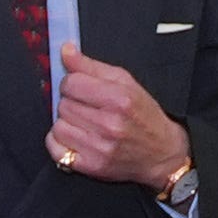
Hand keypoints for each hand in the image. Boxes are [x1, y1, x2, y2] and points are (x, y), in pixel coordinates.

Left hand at [50, 45, 188, 191]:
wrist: (162, 154)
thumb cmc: (145, 117)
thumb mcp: (126, 83)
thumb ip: (92, 66)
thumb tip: (66, 51)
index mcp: (119, 99)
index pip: (72, 82)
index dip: (73, 83)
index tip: (80, 87)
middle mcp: (109, 124)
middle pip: (63, 104)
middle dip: (71, 103)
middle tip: (87, 108)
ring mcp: (99, 147)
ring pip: (58, 126)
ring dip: (67, 123)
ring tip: (84, 124)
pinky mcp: (91, 166)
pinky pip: (55, 148)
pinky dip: (60, 142)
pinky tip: (76, 138)